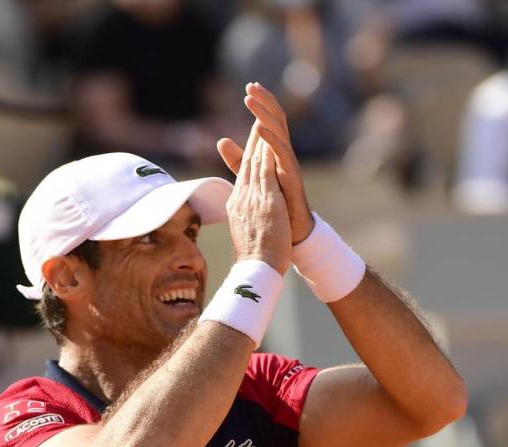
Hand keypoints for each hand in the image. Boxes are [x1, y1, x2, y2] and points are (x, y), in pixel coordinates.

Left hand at [216, 83, 314, 244]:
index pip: (267, 122)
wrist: (289, 233)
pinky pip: (282, 154)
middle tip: (252, 85)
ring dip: (264, 113)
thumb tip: (221, 141)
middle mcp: (282, 156)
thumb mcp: (251, 177)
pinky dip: (271, 139)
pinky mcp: (291, 176)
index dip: (260, 104)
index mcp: (273, 154)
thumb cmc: (275, 207)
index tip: (249, 86)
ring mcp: (288, 164)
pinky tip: (260, 128)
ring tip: (252, 99)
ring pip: (278, 132)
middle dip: (264, 101)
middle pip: (275, 121)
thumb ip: (238, 160)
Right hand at [225, 120, 291, 274]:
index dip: (247, 153)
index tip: (254, 138)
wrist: (257, 270)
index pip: (243, 173)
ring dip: (258, 139)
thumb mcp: (248, 232)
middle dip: (251, 139)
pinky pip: (264, 171)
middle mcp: (241, 197)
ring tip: (262, 118)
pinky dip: (266, 153)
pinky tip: (269, 139)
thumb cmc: (256, 257)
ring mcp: (252, 198)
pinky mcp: (265, 201)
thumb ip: (247, 218)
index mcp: (238, 204)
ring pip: (254, 162)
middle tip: (256, 116)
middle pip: (246, 162)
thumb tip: (243, 214)